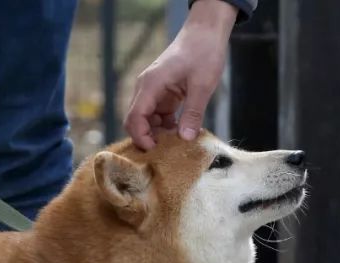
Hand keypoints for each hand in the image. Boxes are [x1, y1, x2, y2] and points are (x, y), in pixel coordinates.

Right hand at [124, 0, 236, 149]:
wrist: (205, 32)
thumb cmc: (203, 52)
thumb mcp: (202, 85)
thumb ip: (193, 113)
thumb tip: (185, 139)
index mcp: (150, 85)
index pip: (134, 117)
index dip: (141, 137)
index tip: (155, 150)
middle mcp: (146, 88)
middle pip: (136, 121)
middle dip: (147, 138)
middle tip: (166, 152)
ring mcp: (153, 91)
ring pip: (146, 120)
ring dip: (158, 134)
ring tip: (176, 144)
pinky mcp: (162, 94)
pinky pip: (158, 115)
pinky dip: (165, 126)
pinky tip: (181, 132)